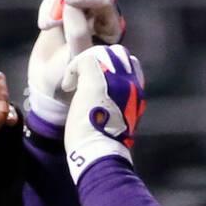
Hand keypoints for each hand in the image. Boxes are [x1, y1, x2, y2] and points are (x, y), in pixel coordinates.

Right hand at [27, 0, 124, 126]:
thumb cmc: (71, 79)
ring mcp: (80, 13)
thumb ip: (78, 30)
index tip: (70, 2)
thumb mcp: (77, 59)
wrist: (49, 87)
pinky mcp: (61, 12)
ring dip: (56, 3)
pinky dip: (47, 7)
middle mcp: (99, 18)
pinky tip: (44, 27)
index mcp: (111, 29)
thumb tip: (71, 0)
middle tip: (59, 6)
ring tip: (47, 27)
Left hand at [63, 44, 145, 181]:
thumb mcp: (119, 122)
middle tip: (83, 79)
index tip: (97, 86)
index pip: (130, 64)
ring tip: (75, 83)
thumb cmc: (105, 146)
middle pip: (118, 53)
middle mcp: (131, 82)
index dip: (112, 68)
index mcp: (137, 93)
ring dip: (85, 63)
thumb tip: (105, 101)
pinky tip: (68, 86)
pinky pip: (83, 59)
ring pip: (101, 52)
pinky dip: (72, 69)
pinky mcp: (96, 79)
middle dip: (99, 60)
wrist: (101, 154)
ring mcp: (115, 78)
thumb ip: (117, 105)